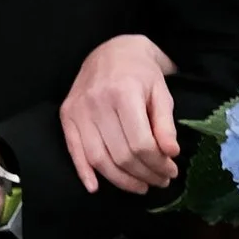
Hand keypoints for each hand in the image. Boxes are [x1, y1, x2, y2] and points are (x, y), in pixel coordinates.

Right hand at [61, 33, 178, 194]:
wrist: (113, 50)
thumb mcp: (161, 93)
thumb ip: (165, 124)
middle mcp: (97, 102)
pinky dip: (84, 172)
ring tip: (141, 186)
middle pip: (121, 154)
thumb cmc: (142, 73)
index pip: (141, 143)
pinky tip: (95, 188)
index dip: (158, 163)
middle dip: (144, 174)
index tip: (171, 171)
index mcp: (124, 93)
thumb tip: (171, 153)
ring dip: (121, 180)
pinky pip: (74, 150)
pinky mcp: (67, 115)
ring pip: (99, 159)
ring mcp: (79, 110)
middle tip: (160, 181)